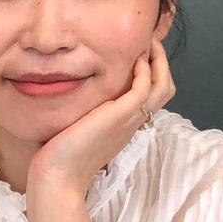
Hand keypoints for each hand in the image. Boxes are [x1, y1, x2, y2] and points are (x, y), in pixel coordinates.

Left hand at [27, 39, 174, 200]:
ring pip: (162, 86)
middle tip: (148, 43)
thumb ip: (85, 114)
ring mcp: (128, 120)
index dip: (152, 73)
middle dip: (161, 62)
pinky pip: (145, 89)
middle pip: (165, 89)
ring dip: (158, 61)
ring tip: (146, 44)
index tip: (139, 54)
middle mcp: (131, 123)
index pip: (152, 96)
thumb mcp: (78, 130)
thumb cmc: (60, 159)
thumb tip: (73, 99)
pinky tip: (133, 60)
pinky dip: (145, 71)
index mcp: (124, 126)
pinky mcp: (119, 117)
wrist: (57, 178)